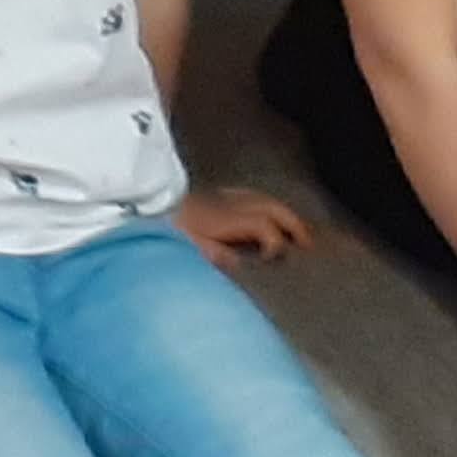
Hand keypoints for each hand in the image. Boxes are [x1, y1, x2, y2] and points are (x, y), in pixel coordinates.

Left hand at [174, 187, 311, 264]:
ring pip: (266, 198)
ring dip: (285, 213)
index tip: (274, 260)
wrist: (148, 202)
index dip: (275, 243)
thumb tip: (240, 263)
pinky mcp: (219, 194)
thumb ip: (215, 255)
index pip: (265, 227)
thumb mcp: (189, 247)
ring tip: (296, 230)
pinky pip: (253, 195)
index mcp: (228, 219)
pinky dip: (268, 204)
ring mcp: (227, 196)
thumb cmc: (169, 228)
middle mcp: (233, 203)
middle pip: (274, 207)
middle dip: (294, 224)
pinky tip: (268, 214)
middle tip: (307, 243)